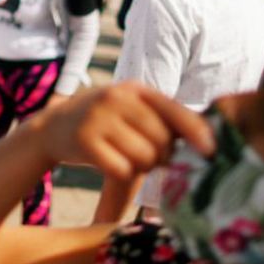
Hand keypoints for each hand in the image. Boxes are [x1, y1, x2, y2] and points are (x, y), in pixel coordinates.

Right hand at [31, 82, 213, 181]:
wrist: (52, 127)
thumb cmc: (105, 123)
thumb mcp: (131, 110)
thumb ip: (163, 121)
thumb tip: (206, 142)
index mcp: (136, 89)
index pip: (174, 110)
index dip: (196, 132)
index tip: (211, 150)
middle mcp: (118, 98)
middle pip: (162, 141)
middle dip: (162, 157)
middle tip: (148, 158)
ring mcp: (99, 118)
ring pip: (144, 157)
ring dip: (142, 167)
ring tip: (128, 158)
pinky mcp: (84, 140)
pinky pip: (121, 169)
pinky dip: (122, 174)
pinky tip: (111, 164)